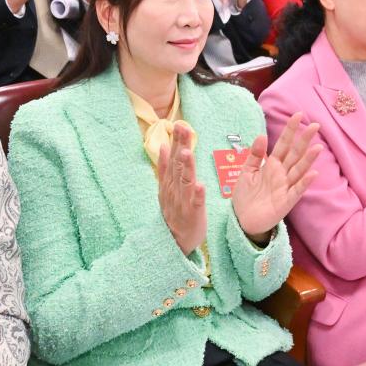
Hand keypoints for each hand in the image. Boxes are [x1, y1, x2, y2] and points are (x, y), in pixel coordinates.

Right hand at [157, 123, 206, 254]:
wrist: (173, 242)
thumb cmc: (175, 211)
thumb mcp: (167, 188)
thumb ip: (166, 167)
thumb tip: (165, 145)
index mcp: (170, 182)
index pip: (173, 157)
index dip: (177, 141)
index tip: (179, 123)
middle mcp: (174, 190)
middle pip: (178, 165)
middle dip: (181, 146)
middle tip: (182, 128)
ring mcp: (182, 202)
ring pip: (184, 182)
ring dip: (186, 167)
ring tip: (188, 152)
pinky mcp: (192, 215)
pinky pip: (195, 203)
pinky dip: (197, 195)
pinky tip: (200, 185)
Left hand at [232, 113, 320, 240]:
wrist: (242, 220)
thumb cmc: (245, 196)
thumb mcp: (246, 172)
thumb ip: (254, 155)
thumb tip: (261, 135)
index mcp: (272, 165)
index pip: (283, 144)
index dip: (290, 130)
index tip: (298, 115)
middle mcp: (282, 174)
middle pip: (295, 154)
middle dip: (304, 140)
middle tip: (315, 125)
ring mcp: (285, 187)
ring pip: (299, 170)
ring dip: (308, 160)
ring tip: (318, 148)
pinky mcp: (286, 202)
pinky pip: (296, 191)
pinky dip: (304, 182)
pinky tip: (313, 173)